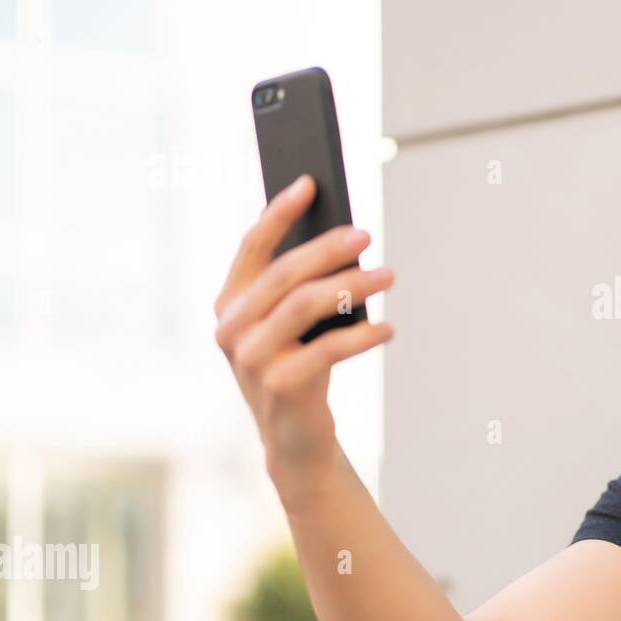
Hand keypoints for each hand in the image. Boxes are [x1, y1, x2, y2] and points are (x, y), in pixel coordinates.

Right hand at [213, 174, 395, 481]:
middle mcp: (231, 328)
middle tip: (365, 234)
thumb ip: (300, 287)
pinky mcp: (279, 386)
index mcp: (229, 303)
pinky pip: (327, 349)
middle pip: (283, 273)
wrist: (295, 438)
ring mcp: (250, 358)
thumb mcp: (292, 326)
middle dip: (327, 248)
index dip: (279, 212)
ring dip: (352, 286)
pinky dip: (364, 336)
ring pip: (304, 306)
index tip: (309, 183)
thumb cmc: (298, 367)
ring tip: (388, 275)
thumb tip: (345, 239)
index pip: (252, 247)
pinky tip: (390, 327)